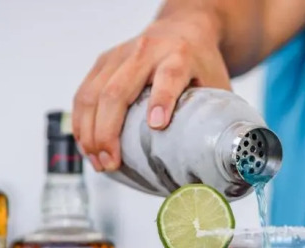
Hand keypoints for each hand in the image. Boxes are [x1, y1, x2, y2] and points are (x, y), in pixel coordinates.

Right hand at [73, 10, 231, 171]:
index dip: (162, 99)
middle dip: (109, 131)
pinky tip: (87, 147)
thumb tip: (222, 162)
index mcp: (180, 55)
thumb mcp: (217, 86)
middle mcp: (147, 51)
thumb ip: (218, 118)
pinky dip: (82, 123)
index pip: (170, 76)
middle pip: (118, 90)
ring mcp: (120, 55)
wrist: (186, 27)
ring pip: (93, 93)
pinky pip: (84, 94)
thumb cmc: (202, 63)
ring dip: (90, 132)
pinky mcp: (103, 62)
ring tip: (98, 162)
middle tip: (111, 162)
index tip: (157, 125)